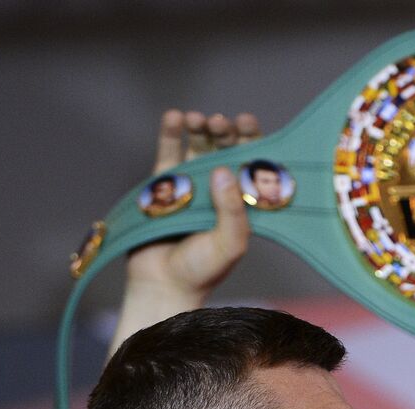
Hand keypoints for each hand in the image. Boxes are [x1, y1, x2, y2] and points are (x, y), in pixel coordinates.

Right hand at [125, 110, 258, 301]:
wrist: (162, 284)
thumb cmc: (203, 270)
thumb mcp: (230, 243)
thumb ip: (232, 211)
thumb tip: (223, 170)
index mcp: (244, 205)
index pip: (252, 166)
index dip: (253, 142)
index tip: (247, 123)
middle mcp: (221, 192)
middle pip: (226, 151)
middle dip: (225, 132)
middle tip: (220, 122)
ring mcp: (193, 187)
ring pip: (199, 148)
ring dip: (200, 129)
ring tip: (196, 118)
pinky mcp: (164, 186)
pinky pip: (169, 154)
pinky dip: (172, 134)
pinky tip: (174, 117)